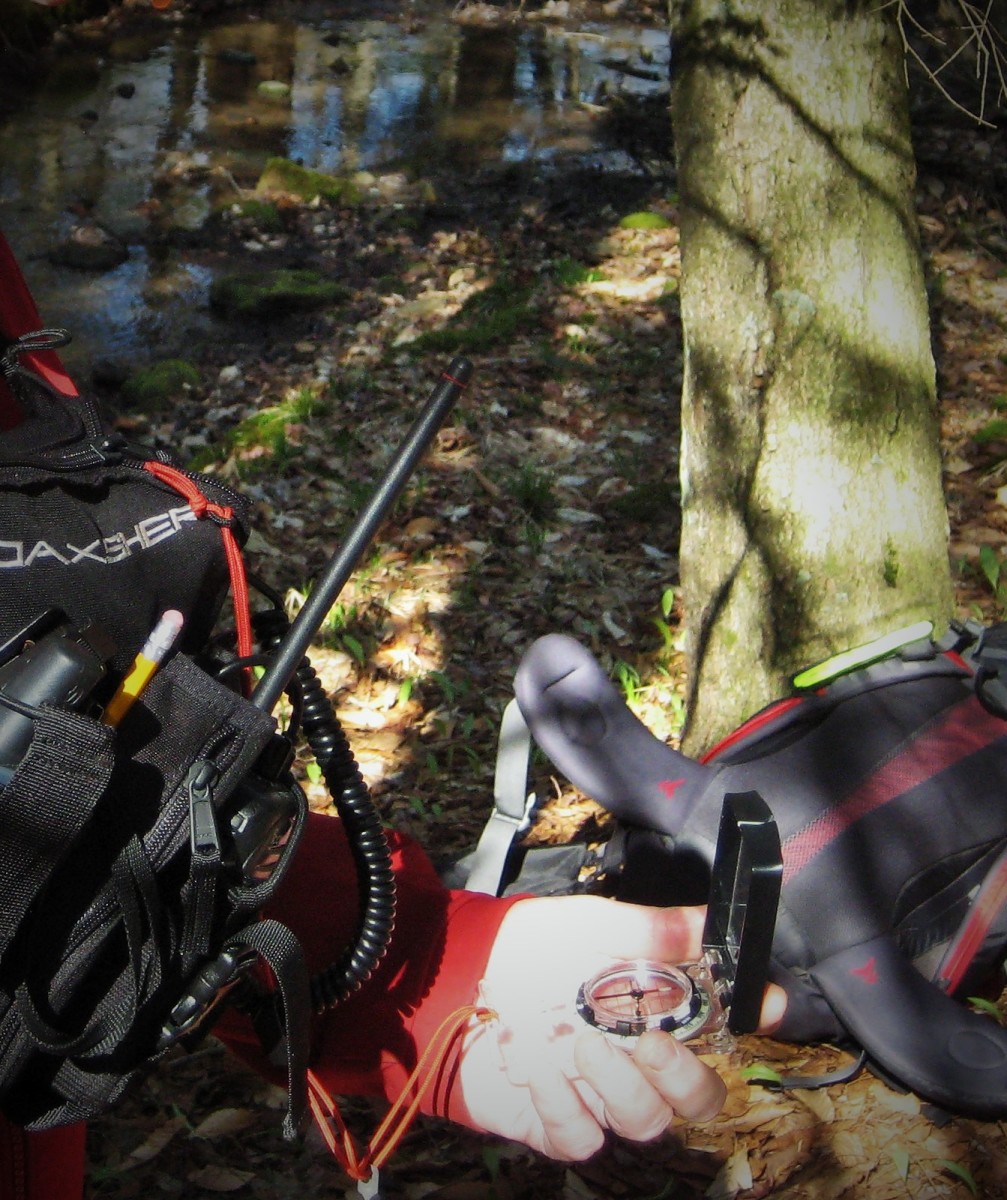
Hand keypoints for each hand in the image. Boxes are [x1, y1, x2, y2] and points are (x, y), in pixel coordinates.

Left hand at [458, 896, 784, 1160]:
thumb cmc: (531, 946)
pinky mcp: (558, 1123)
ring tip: (577, 1044)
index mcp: (657, 1009)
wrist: (458, 975)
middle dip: (683, 1077)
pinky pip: (581, 1137)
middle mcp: (638, 1058)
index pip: (722, 1026)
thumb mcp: (593, 926)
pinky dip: (560, 1105)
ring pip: (643, 1122)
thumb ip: (651, 931)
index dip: (751, 1016)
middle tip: (650, 1043)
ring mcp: (600, 1096)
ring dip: (616, 1086)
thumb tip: (711, 924)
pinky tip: (536, 1067)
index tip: (764, 1003)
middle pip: (697, 1099)